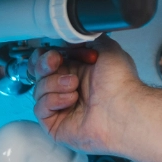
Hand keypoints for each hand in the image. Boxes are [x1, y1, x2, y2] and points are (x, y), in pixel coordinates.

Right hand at [29, 35, 142, 153]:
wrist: (123, 107)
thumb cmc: (120, 83)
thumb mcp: (107, 48)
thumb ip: (87, 38)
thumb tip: (71, 36)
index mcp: (78, 71)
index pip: (48, 62)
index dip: (45, 56)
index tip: (53, 52)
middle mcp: (68, 89)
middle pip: (38, 74)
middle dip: (44, 64)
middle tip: (55, 62)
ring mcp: (61, 107)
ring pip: (38, 90)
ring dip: (54, 83)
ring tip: (74, 85)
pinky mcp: (55, 125)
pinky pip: (40, 108)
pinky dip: (53, 100)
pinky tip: (71, 100)